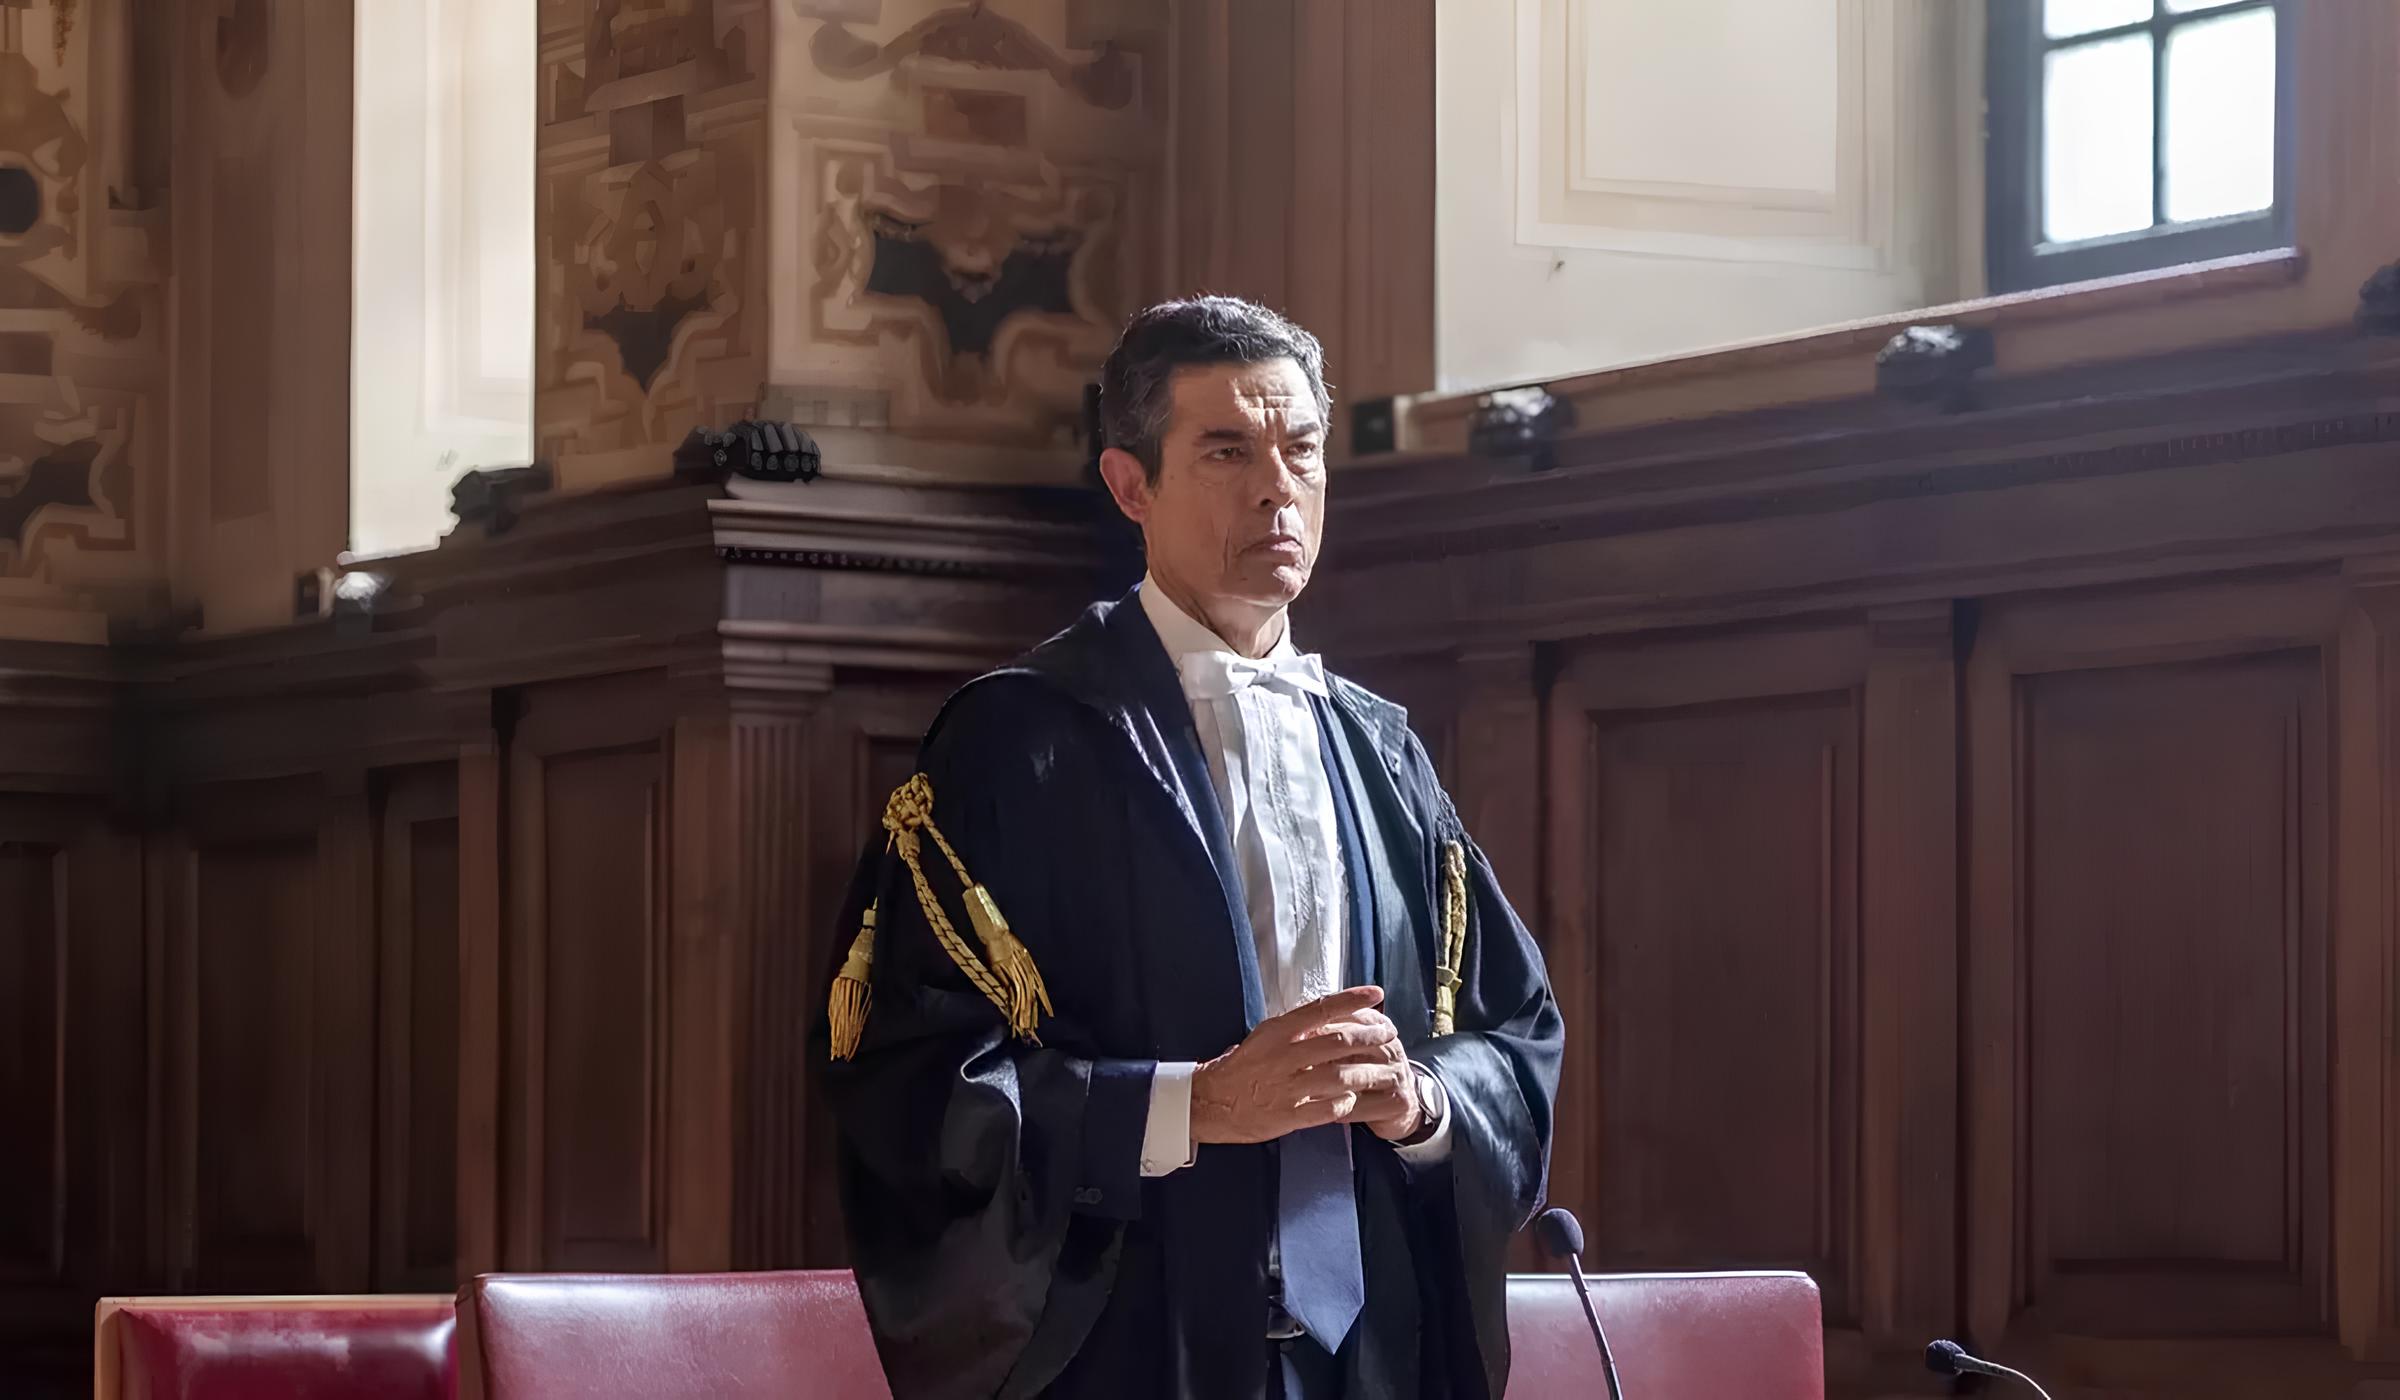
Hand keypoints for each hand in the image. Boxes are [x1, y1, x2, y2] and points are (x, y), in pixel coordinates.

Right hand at [1190, 987, 1413, 1144]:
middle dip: (1370, 1037)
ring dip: (1367, 1072)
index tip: (1377, 994)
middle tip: (1389, 1034)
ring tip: (1385, 1070)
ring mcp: (1287, 1087)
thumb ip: (1294, 1029)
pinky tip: (1355, 1099)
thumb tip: (1326, 1015)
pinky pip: (1327, 1109)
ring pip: (1338, 1076)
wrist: (1211, 1102)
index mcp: (1277, 1032)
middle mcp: (1284, 1056)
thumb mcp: (1263, 1037)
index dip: (1352, 1000)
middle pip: (1337, 1042)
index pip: (1321, 1009)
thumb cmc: (1240, 1067)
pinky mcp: (1288, 1116)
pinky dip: (1346, 1103)